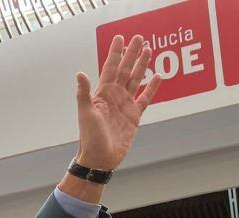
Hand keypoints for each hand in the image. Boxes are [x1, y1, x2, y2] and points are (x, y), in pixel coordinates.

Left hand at [74, 34, 161, 171]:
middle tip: (139, 37)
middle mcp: (114, 97)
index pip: (110, 68)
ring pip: (136, 80)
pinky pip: (145, 98)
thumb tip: (80, 74)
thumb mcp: (86, 113)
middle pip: (125, 70)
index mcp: (102, 94)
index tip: (120, 38)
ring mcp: (125, 105)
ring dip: (142, 65)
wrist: (100, 158)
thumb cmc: (90, 137)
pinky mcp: (134, 116)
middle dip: (131, 54)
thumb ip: (84, 93)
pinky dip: (152, 87)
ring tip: (148, 50)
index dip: (115, 53)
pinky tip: (158, 76)